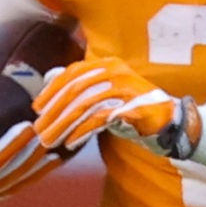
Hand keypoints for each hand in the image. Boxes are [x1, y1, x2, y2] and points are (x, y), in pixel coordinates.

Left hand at [32, 57, 187, 155]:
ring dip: (63, 124)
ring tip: (50, 139)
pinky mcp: (132, 106)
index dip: (52, 90)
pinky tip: (71, 142)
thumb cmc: (132, 109)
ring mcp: (125, 87)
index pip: (73, 73)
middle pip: (76, 89)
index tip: (37, 108)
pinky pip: (100, 118)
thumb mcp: (104, 94)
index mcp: (107, 64)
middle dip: (54, 111)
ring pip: (85, 105)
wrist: (168, 121)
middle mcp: (116, 71)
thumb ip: (82, 88)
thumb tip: (50, 82)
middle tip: (40, 129)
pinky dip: (82, 131)